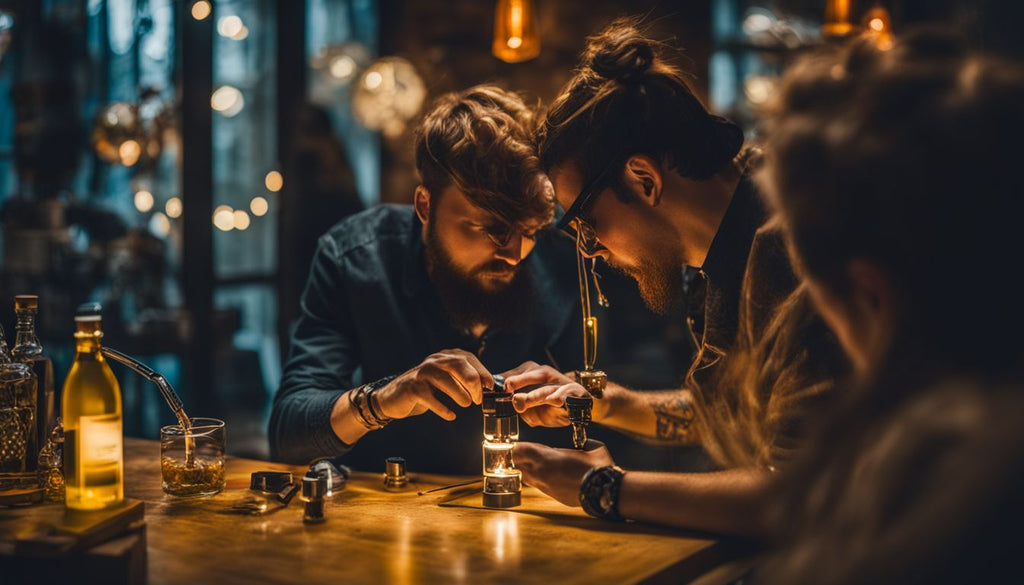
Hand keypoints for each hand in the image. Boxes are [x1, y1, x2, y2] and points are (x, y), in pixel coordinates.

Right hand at [374, 349, 492, 420]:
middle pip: (458, 365)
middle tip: (478, 399)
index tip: (489, 387)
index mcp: (444, 356)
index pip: (467, 358)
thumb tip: (488, 387)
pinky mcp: (413, 388)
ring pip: (446, 380)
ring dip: (460, 394)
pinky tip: (450, 415)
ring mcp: (422, 373)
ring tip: (466, 404)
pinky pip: (431, 398)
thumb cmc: (425, 389)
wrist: (393, 397)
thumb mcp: (445, 380)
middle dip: (473, 383)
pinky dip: (443, 409)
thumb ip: (462, 379)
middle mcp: (434, 361)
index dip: (482, 372)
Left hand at [502, 362, 613, 425]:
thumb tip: (502, 400)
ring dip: (534, 395)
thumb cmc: (549, 405)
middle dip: (518, 381)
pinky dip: (559, 397)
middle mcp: (546, 375)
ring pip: (545, 388)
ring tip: (522, 401)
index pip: (516, 374)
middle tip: (507, 388)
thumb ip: (516, 401)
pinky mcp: (574, 392)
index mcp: (532, 373)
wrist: (578, 409)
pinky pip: (566, 394)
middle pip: (531, 375)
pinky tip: (553, 401)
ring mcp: (560, 383)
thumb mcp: (529, 403)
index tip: (495, 388)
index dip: (505, 381)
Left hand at [514, 441, 614, 506]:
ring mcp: (545, 486)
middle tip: (520, 454)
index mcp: (546, 458)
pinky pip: (539, 486)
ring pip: (526, 477)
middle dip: (517, 459)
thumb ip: (576, 446)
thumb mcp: (588, 448)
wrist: (602, 490)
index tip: (516, 445)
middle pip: (517, 465)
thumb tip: (578, 445)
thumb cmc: (596, 467)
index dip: (517, 447)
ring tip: (533, 464)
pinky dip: (539, 479)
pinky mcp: (552, 496)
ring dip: (527, 470)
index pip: (520, 451)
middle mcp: (541, 473)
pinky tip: (547, 476)